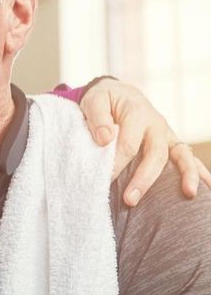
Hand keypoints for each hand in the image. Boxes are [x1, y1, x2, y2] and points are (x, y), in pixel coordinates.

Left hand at [80, 78, 210, 205]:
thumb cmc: (105, 100)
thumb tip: (105, 138)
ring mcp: (168, 136)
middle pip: (156, 155)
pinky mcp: (172, 144)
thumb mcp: (94, 100)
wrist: (120, 94)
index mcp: (137, 113)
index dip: (116, 164)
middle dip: (144, 179)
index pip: (128, 144)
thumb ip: (98, 117)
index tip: (104, 180)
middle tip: (130, 200)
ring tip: (189, 194)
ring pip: (182, 156)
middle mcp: (157, 125)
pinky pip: (189, 159)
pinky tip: (206, 189)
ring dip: (187, 176)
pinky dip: (199, 173)